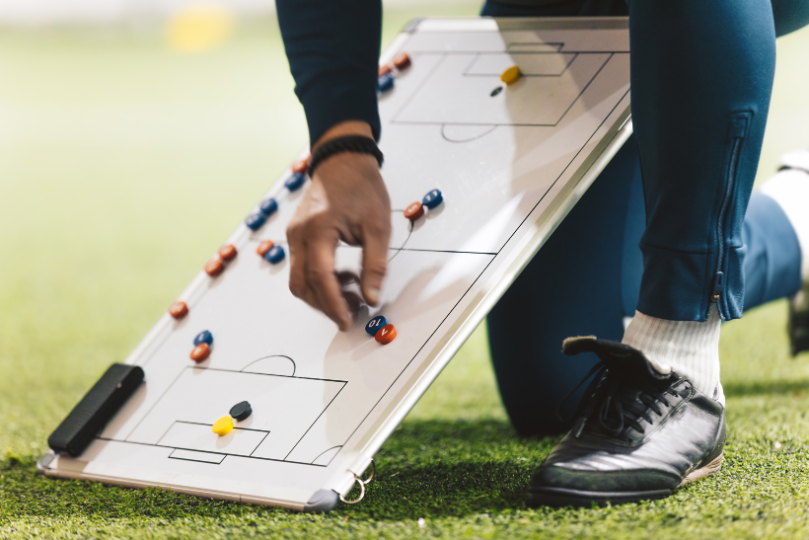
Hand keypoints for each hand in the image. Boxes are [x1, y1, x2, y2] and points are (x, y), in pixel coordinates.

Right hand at [286, 123, 391, 330]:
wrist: (343, 159)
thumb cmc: (361, 186)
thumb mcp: (378, 227)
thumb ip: (375, 265)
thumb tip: (372, 297)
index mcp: (318, 231)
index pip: (320, 279)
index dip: (333, 305)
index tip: (346, 321)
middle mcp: (298, 235)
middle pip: (302, 285)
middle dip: (325, 305)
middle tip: (351, 312)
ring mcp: (293, 235)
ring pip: (298, 280)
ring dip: (321, 294)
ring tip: (351, 293)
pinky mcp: (296, 235)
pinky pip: (301, 267)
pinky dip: (318, 280)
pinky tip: (342, 277)